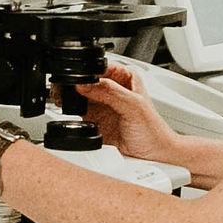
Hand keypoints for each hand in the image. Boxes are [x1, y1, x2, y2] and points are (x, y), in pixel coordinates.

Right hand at [73, 61, 187, 165]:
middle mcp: (112, 88)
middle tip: (69, 91)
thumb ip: (110, 92)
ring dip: (71, 98)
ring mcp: (101, 104)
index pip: (100, 67)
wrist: (153, 155)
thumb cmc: (153, 131)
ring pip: (78, 95)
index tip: (78, 81)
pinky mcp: (93, 119)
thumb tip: (85, 83)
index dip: (87, 71)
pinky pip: (77, 112)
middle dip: (76, 85)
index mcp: (125, 76)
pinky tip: (73, 114)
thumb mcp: (133, 106)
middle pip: (86, 80)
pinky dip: (72, 112)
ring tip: (69, 102)